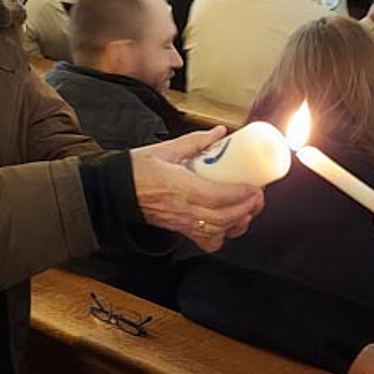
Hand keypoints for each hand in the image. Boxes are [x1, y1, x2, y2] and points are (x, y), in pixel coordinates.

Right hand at [131, 128, 264, 250]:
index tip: (256, 187)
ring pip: (217, 232)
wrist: (115, 191)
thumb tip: (220, 132)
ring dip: (238, 223)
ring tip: (249, 210)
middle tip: (258, 197)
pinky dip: (221, 236)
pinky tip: (228, 225)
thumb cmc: (137, 170)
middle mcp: (183, 209)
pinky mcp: (179, 229)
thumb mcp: (166, 149)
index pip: (218, 196)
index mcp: (181, 187)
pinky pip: (205, 241)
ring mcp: (181, 222)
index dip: (241, 195)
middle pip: (223, 217)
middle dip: (247, 209)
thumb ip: (195, 141)